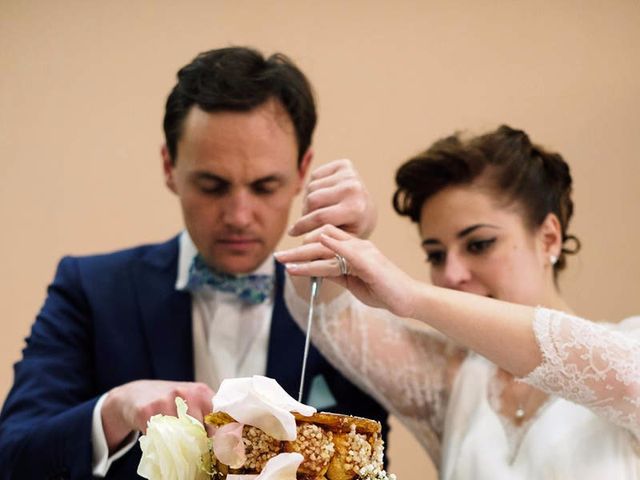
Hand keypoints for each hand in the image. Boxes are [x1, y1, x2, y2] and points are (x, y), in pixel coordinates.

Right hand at [101, 380, 213, 452]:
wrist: (136, 393)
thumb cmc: (171, 401)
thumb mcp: (193, 400)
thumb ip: (209, 415)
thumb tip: (226, 443)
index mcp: (202, 392)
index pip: (219, 418)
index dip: (221, 438)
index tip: (221, 452)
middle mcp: (185, 393)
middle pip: (201, 430)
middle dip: (201, 446)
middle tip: (199, 455)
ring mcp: (165, 401)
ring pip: (181, 436)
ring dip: (182, 448)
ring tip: (181, 450)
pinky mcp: (147, 411)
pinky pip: (159, 438)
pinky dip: (162, 446)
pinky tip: (162, 442)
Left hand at [275, 225, 419, 317]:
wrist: (408, 299)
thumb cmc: (383, 290)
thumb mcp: (353, 282)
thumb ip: (336, 273)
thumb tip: (315, 270)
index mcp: (355, 249)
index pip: (325, 241)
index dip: (304, 246)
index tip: (286, 254)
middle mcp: (358, 246)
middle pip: (321, 242)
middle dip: (296, 250)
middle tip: (277, 256)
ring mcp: (364, 253)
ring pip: (328, 249)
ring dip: (303, 254)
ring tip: (284, 260)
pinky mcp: (369, 264)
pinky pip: (346, 254)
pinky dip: (330, 248)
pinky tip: (314, 247)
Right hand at [288, 159, 376, 238]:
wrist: (367, 211)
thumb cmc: (351, 230)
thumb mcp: (339, 241)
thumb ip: (320, 240)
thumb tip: (298, 239)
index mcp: (355, 208)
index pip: (320, 216)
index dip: (302, 226)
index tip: (292, 233)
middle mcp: (354, 188)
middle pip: (312, 200)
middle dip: (305, 214)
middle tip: (306, 223)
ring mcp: (350, 174)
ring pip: (311, 188)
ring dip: (309, 201)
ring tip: (316, 211)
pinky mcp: (344, 165)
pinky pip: (315, 176)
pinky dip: (314, 187)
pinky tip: (323, 196)